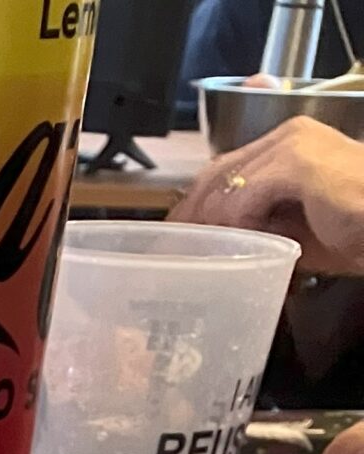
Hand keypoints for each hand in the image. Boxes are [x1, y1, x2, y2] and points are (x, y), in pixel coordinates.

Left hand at [173, 116, 363, 271]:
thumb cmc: (355, 231)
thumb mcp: (295, 231)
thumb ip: (260, 227)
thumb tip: (223, 243)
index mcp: (287, 145)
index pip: (226, 170)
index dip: (195, 204)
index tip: (176, 237)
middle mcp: (286, 136)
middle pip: (217, 173)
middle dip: (189, 214)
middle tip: (171, 251)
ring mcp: (292, 144)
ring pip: (226, 184)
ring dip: (205, 224)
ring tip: (194, 255)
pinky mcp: (298, 163)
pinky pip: (246, 195)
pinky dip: (233, 223)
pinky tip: (230, 246)